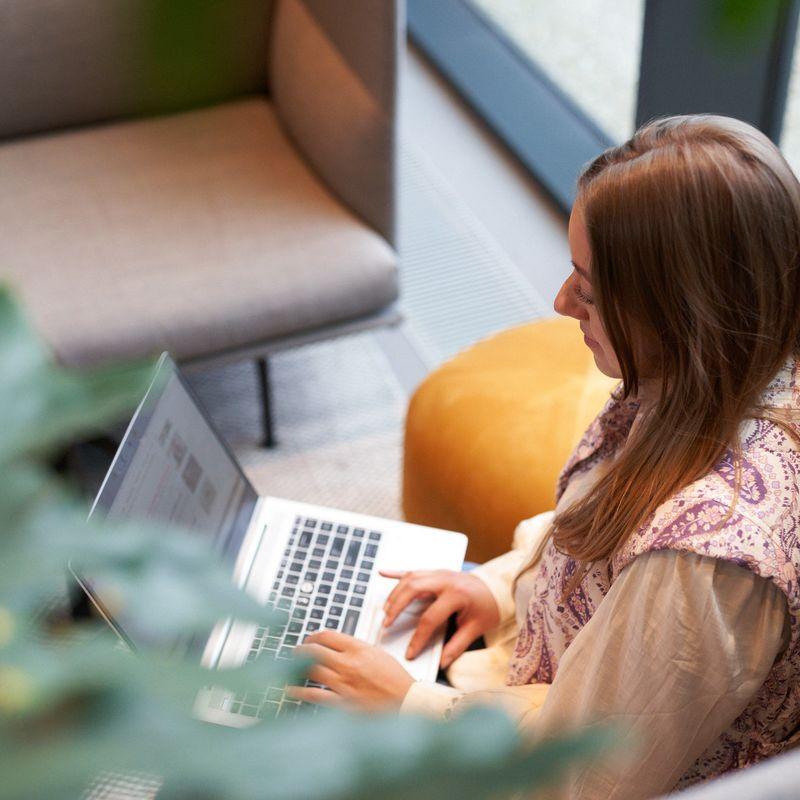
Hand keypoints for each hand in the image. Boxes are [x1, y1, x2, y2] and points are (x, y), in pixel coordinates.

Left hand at [287, 631, 413, 711]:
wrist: (406, 703)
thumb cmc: (396, 680)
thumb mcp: (378, 654)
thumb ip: (357, 649)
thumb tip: (340, 646)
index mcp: (359, 649)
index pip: (328, 635)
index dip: (314, 636)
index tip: (309, 640)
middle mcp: (349, 664)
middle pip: (315, 651)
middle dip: (301, 650)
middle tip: (295, 652)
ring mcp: (343, 683)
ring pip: (311, 670)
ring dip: (296, 667)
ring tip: (290, 667)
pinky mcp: (342, 703)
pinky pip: (314, 695)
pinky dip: (299, 692)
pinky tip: (291, 690)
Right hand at [381, 569, 499, 668]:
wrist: (496, 588)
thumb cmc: (487, 607)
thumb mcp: (476, 628)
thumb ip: (458, 645)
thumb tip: (443, 662)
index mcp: (456, 595)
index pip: (430, 618)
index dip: (418, 638)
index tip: (409, 652)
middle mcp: (445, 580)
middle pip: (414, 590)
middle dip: (397, 607)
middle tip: (386, 623)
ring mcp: (439, 573)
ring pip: (411, 578)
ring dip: (395, 593)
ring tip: (385, 610)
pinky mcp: (436, 571)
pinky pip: (413, 570)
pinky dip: (397, 572)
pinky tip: (382, 573)